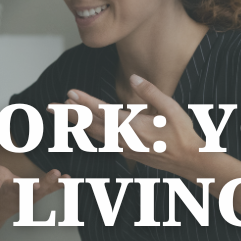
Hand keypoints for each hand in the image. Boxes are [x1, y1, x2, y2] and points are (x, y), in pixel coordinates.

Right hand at [0, 146, 68, 219]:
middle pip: (20, 190)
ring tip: (59, 177)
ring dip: (48, 185)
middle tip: (36, 187)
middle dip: (28, 189)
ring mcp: (24, 195)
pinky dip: (58, 185)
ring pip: (37, 191)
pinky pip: (47, 190)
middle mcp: (11, 192)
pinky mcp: (34, 194)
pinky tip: (69, 180)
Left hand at [49, 74, 204, 175]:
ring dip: (77, 123)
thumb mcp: (172, 109)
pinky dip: (89, 132)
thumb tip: (134, 78)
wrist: (190, 162)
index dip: (85, 102)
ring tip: (61, 114)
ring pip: (94, 133)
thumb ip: (151, 93)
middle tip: (51, 106)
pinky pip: (102, 141)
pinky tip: (83, 128)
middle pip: (92, 124)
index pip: (104, 112)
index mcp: (134, 126)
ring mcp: (124, 147)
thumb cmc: (183, 135)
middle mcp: (125, 138)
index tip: (70, 93)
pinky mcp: (126, 152)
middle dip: (70, 114)